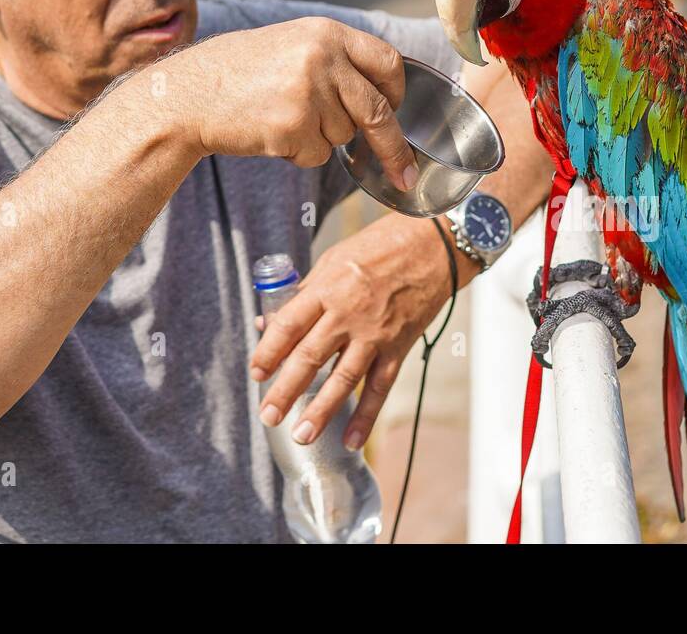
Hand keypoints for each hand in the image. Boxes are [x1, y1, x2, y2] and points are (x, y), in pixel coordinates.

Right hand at [167, 16, 417, 189]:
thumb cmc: (240, 71)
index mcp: (327, 33)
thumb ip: (336, 61)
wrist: (190, 92)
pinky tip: (270, 132)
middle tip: (404, 172)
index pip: (387, 61)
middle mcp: (323, 58)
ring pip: (343, 136)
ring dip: (320, 138)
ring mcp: (308, 92)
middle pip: (377, 111)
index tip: (398, 110)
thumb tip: (383, 97)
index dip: (396, 91)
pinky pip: (316, 155)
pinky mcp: (292, 126)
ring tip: (282, 116)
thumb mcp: (293, 45)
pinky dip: (299, 153)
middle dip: (393, 147)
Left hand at [248, 214, 463, 448]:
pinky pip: (379, 387)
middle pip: (310, 357)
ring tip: (301, 435)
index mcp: (326, 289)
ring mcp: (374, 333)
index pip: (289, 325)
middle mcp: (347, 314)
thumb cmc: (378, 247)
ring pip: (343, 379)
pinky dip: (366, 416)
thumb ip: (304, 294)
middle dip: (285, 390)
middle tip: (267, 415)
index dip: (268, 351)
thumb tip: (271, 321)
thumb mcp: (332, 260)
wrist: (431, 246)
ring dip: (320, 411)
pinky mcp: (398, 346)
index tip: (255, 372)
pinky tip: (350, 439)